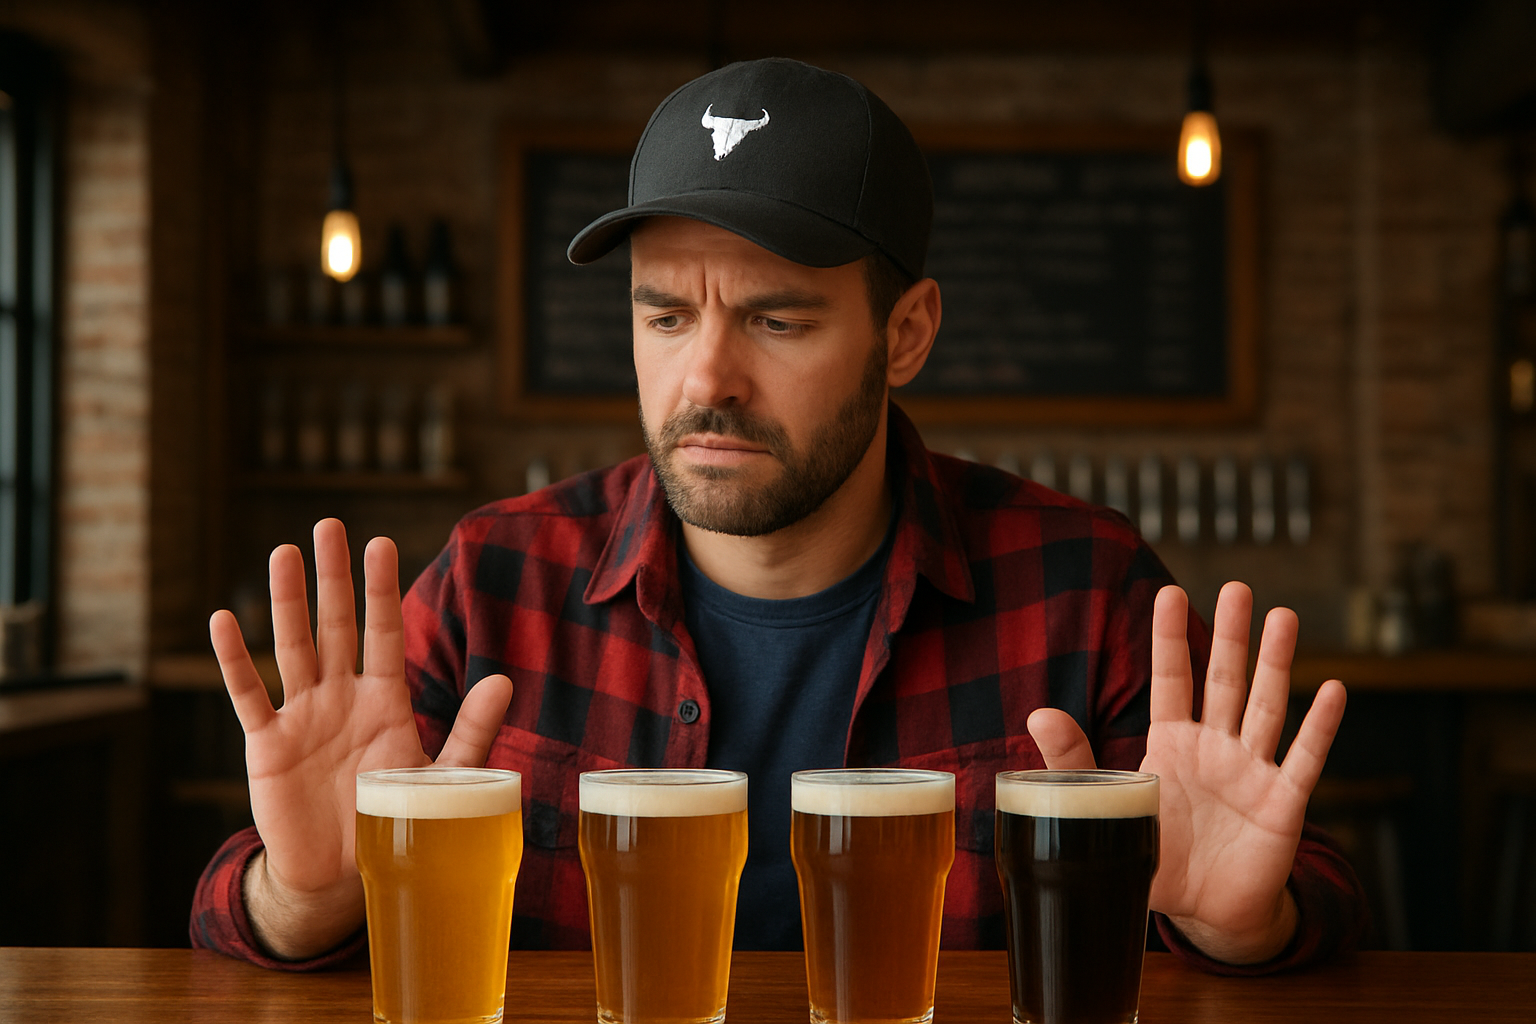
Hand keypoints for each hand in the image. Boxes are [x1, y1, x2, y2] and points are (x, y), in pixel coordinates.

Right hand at [210, 519, 512, 958]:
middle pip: (336, 626)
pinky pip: (248, 695)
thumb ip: (471, 729)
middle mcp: (341, 697)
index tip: (380, 543)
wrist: (343, 873)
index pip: (383, 633)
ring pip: (293, 647)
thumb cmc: (394, 818)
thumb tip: (504, 680)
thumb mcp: (439, 774)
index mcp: (384, 700)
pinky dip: (235, 660)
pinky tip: (223, 621)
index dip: (382, 591)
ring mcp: (302, 716)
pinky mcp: (267, 745)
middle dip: (333, 578)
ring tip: (283, 553)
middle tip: (329, 524)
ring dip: (286, 602)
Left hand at [1027, 582, 1345, 964]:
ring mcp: (1252, 771)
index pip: (1171, 679)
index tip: (1169, 593)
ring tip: (1282, 616)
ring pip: (1266, 706)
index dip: (1171, 639)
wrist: (1204, 912)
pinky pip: (1304, 760)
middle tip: (1237, 587)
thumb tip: (1037, 711)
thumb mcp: (1110, 804)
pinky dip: (1320, 726)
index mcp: (1171, 742)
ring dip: (1276, 663)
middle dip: (1230, 634)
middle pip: (1225, 680)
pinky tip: (1334, 689)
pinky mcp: (1282, 803)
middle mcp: (1215, 746)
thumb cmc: (1157, 852)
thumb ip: (1076, 760)